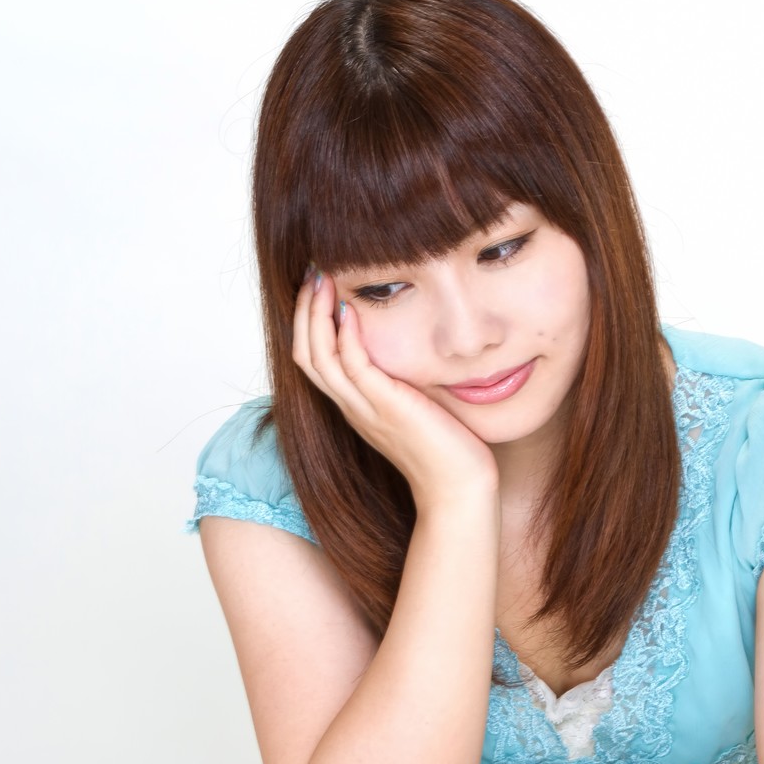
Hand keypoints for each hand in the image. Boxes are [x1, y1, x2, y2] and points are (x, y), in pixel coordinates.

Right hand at [291, 268, 497, 506]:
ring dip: (316, 314)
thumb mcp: (419, 404)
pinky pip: (353, 367)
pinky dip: (346, 335)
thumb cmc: (448, 449)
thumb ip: (405, 379)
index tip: (320, 287)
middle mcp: (352, 407)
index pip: (314, 359)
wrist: (458, 489)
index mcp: (355, 406)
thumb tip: (415, 344)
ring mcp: (365, 409)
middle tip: (312, 274)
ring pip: (318, 358)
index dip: (309, 322)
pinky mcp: (386, 408)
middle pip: (305, 354)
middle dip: (304, 311)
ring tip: (322, 279)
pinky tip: (351, 310)